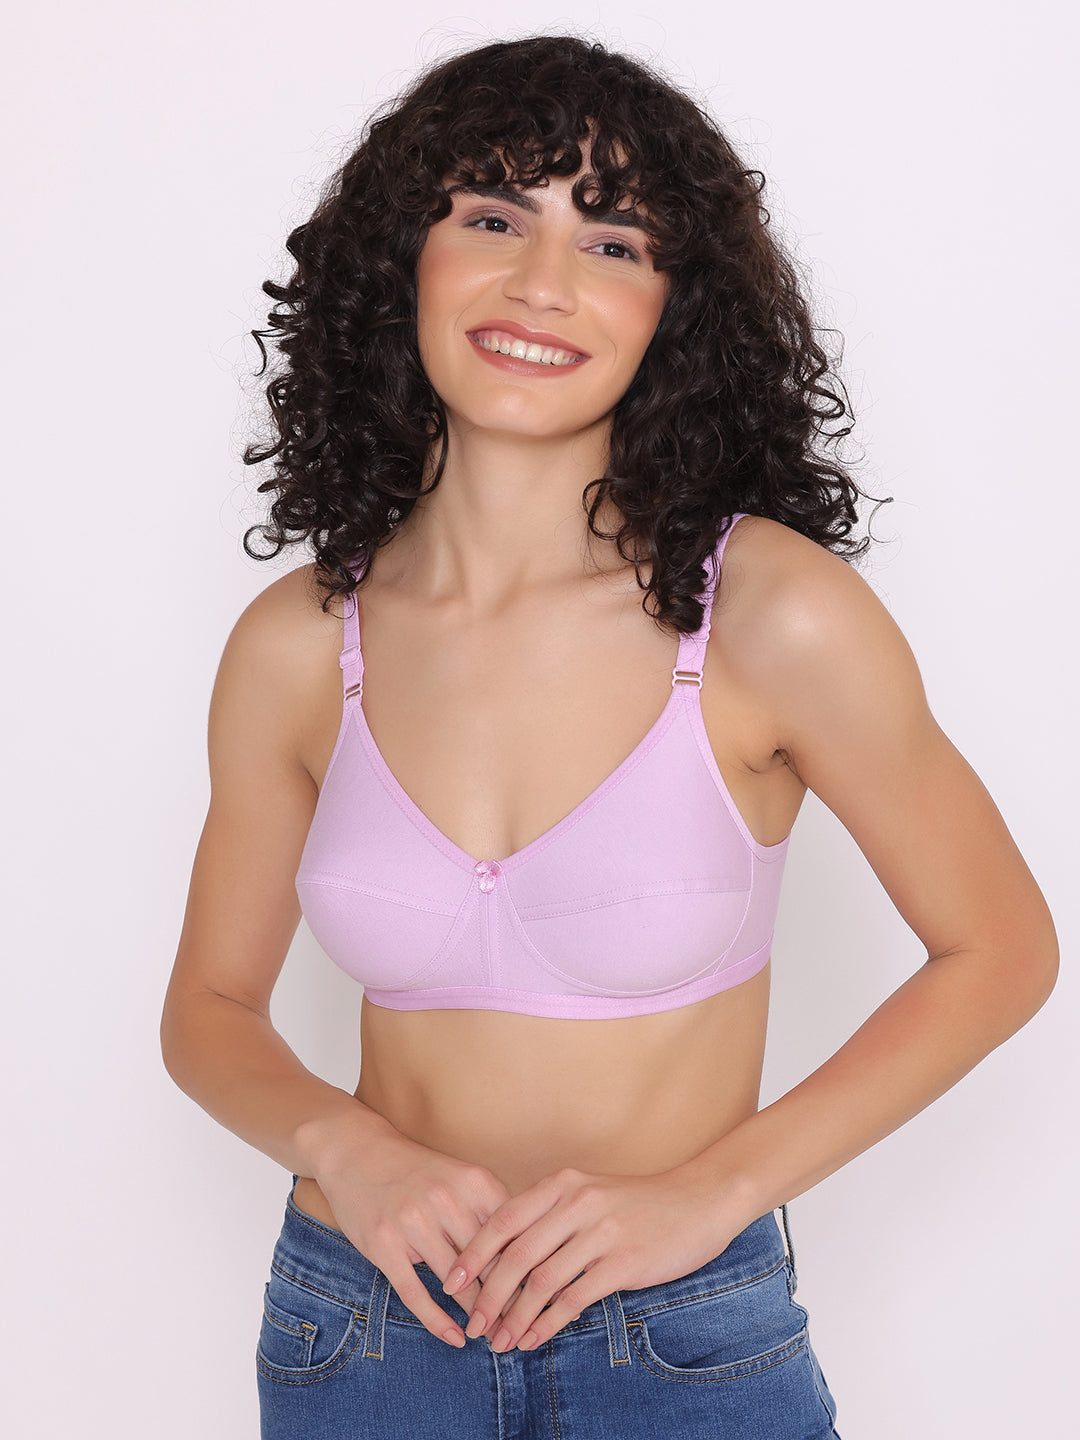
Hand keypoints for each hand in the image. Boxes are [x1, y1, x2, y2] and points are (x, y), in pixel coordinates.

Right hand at [314, 1125, 512, 1347]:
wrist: (357, 1150)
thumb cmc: (418, 1171)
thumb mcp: (461, 1178)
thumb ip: (490, 1211)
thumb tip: (527, 1257)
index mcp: (474, 1182)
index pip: (513, 1237)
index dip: (529, 1272)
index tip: (542, 1299)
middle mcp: (446, 1199)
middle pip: (488, 1264)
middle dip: (507, 1301)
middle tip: (520, 1329)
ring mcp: (412, 1222)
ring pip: (457, 1283)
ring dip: (476, 1315)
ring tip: (491, 1336)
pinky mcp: (384, 1244)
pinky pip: (415, 1293)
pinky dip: (438, 1322)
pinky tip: (455, 1338)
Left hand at [442, 1166, 744, 1351]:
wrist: (698, 1200)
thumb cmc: (640, 1203)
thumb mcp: (590, 1195)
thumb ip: (553, 1216)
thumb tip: (507, 1254)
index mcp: (562, 1184)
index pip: (503, 1219)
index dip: (474, 1253)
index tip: (451, 1282)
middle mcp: (576, 1203)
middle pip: (515, 1255)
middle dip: (488, 1295)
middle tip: (473, 1324)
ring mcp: (600, 1231)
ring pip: (541, 1281)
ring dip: (514, 1317)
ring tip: (500, 1342)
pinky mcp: (623, 1261)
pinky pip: (573, 1298)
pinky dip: (547, 1323)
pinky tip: (533, 1339)